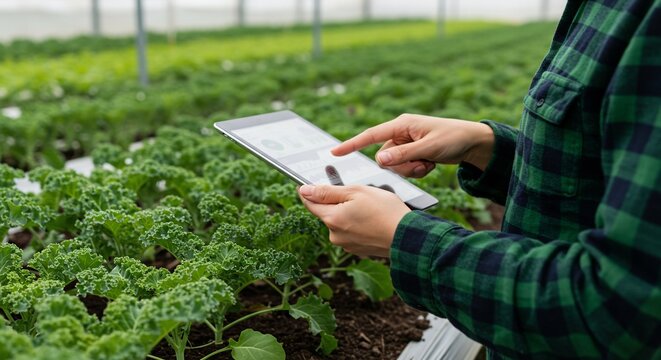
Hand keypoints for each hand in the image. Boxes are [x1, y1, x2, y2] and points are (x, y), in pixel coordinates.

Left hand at [298, 184, 410, 257]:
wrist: (407, 237)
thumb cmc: (385, 211)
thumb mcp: (356, 192)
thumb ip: (328, 192)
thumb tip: (304, 190)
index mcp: (332, 219)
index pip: (310, 204)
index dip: (309, 192)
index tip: (308, 184)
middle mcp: (335, 235)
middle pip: (327, 213)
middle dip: (337, 202)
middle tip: (357, 194)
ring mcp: (346, 244)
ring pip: (340, 222)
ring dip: (349, 213)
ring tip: (370, 207)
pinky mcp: (358, 250)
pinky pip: (352, 232)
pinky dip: (358, 224)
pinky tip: (373, 219)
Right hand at [331, 113, 494, 176]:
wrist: (473, 142)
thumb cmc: (453, 138)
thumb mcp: (428, 147)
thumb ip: (403, 154)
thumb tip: (379, 159)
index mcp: (401, 125)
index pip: (370, 136)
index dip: (352, 144)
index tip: (335, 152)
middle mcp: (401, 133)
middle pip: (386, 158)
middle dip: (402, 166)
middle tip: (422, 163)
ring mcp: (407, 144)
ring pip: (396, 166)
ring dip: (412, 169)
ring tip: (429, 163)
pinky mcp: (413, 153)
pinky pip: (406, 168)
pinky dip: (418, 170)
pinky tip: (431, 164)